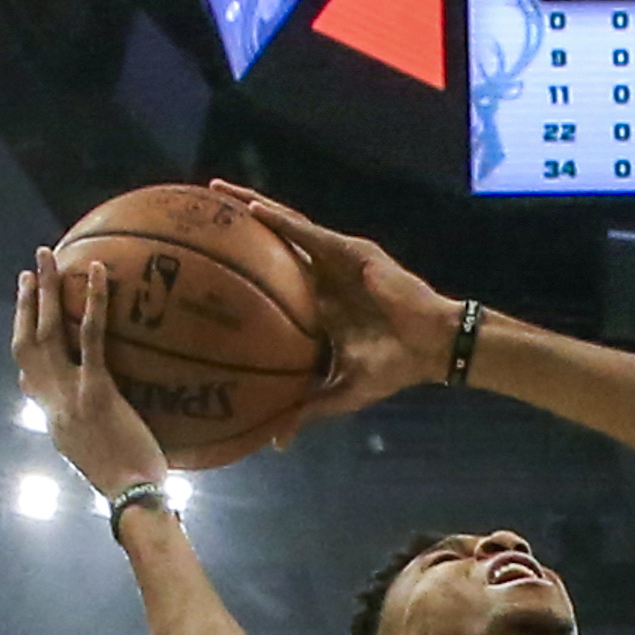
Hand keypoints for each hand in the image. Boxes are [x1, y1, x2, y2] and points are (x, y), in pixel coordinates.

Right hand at [13, 252, 170, 499]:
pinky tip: (98, 272)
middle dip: (26, 304)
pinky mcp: (96, 390)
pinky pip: (91, 337)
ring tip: (47, 256)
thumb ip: (91, 431)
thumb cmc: (129, 486)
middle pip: (28, 342)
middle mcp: (52, 403)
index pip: (29, 376)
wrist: (132, 499)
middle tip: (29, 270)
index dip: (24, 343)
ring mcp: (71, 394)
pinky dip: (93, 301)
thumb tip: (102, 420)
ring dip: (45, 290)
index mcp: (52, 419)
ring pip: (49, 331)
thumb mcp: (98, 457)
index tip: (24, 317)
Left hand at [209, 187, 458, 427]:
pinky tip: (253, 210)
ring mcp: (335, 261)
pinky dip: (282, 222)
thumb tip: (276, 442)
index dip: (245, 269)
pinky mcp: (350, 252)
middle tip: (204, 210)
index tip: (206, 266)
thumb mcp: (339, 393)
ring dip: (254, 207)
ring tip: (221, 192)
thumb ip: (306, 410)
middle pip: (274, 245)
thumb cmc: (393, 369)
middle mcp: (322, 277)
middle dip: (240, 225)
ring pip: (287, 228)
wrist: (430, 350)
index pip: (275, 281)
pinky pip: (309, 233)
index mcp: (318, 306)